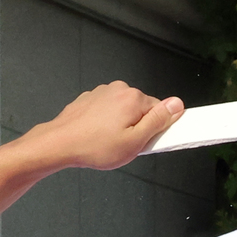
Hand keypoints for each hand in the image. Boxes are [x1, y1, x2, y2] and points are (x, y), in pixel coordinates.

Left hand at [31, 82, 184, 171]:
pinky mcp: (90, 99)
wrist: (59, 144)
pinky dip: (104, 123)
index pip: (160, 110)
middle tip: (124, 145)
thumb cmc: (93, 147)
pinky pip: (106, 111)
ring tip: (107, 143)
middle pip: (141, 109)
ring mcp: (102, 92)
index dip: (155, 130)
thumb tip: (177, 105)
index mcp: (134, 98)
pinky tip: (96, 137)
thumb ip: (159, 121)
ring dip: (119, 126)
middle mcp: (119, 89)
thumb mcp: (135, 141)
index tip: (145, 141)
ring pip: (123, 111)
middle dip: (136, 127)